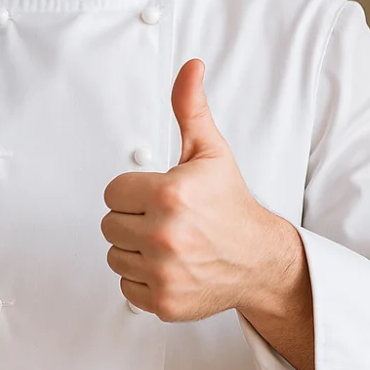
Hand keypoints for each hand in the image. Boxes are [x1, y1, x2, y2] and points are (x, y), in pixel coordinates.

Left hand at [101, 59, 280, 321]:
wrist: (260, 259)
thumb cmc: (230, 204)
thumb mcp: (210, 152)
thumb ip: (190, 108)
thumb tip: (190, 67)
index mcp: (169, 195)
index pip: (113, 192)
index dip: (133, 191)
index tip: (159, 195)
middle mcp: (163, 235)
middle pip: (109, 224)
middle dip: (133, 219)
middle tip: (166, 219)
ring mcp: (163, 272)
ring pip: (114, 255)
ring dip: (134, 249)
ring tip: (168, 241)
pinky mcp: (163, 302)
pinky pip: (125, 286)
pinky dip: (141, 278)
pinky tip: (168, 265)